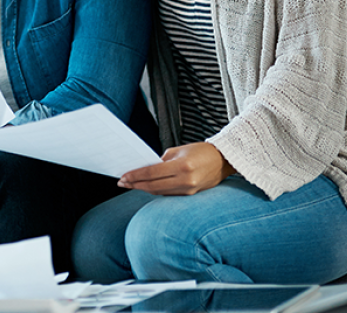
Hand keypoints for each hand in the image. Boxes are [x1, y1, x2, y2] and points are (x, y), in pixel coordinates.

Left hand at [117, 142, 234, 194]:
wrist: (223, 160)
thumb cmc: (201, 151)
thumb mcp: (178, 151)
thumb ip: (161, 161)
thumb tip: (145, 169)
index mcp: (182, 166)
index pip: (152, 173)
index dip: (135, 176)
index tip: (123, 177)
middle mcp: (186, 180)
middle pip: (153, 186)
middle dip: (136, 184)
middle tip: (122, 182)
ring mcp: (189, 190)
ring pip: (160, 192)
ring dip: (144, 189)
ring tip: (131, 184)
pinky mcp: (191, 195)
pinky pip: (169, 194)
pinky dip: (156, 190)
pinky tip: (147, 187)